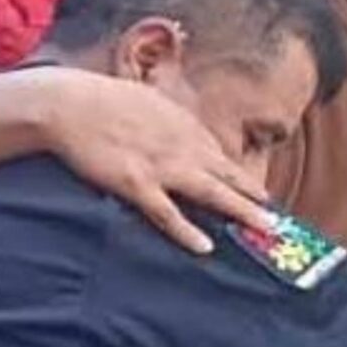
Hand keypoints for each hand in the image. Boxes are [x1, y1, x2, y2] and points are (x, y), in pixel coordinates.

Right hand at [35, 69, 271, 254]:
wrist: (67, 104)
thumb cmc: (102, 100)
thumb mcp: (149, 102)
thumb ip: (172, 123)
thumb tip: (187, 139)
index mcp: (183, 125)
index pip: (221, 156)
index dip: (242, 178)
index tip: (260, 195)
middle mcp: (180, 145)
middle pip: (226, 175)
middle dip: (254, 197)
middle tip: (278, 219)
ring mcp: (160, 166)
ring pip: (210, 193)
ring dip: (240, 211)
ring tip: (264, 228)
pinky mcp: (135, 184)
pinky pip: (166, 213)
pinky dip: (186, 231)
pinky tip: (204, 246)